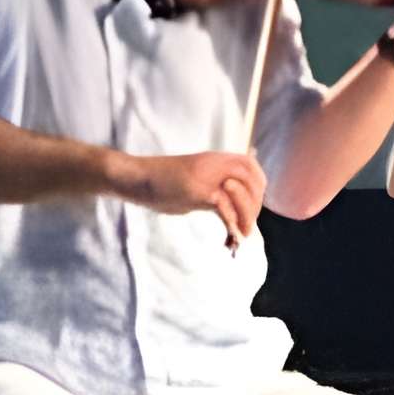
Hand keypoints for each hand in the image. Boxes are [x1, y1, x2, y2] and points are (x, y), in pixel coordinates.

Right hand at [112, 149, 266, 244]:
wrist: (134, 178)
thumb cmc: (159, 184)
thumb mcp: (192, 182)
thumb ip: (211, 190)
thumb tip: (226, 209)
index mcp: (214, 160)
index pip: (251, 165)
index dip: (258, 186)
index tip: (254, 207)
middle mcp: (214, 163)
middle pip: (252, 178)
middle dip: (256, 204)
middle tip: (248, 225)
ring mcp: (205, 175)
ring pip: (242, 190)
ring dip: (247, 214)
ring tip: (244, 233)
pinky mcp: (196, 189)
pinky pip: (224, 206)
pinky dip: (232, 221)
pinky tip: (231, 234)